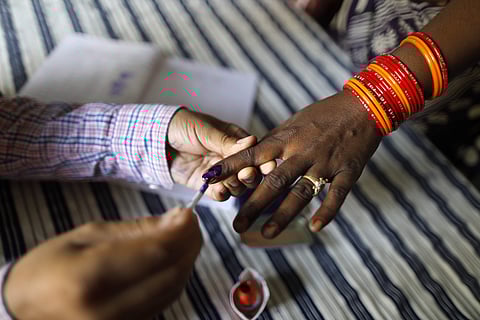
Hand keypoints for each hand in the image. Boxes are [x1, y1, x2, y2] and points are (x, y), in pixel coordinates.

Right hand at [4, 208, 201, 319]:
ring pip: (172, 289)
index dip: (181, 232)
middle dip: (188, 244)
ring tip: (183, 236)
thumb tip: (176, 220)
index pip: (155, 253)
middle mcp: (107, 308)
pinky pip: (163, 301)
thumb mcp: (87, 236)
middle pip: (170, 273)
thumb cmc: (50, 265)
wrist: (25, 307)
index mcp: (89, 276)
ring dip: (185, 260)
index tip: (189, 214)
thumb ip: (135, 230)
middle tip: (190, 223)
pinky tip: (172, 258)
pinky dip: (174, 276)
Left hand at [167, 108, 275, 200]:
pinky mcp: (207, 186)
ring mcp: (220, 174)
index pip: (254, 152)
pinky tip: (218, 190)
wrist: (156, 139)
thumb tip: (252, 142)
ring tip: (229, 181)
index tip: (265, 164)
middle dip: (250, 175)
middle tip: (246, 174)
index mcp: (235, 140)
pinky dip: (221, 194)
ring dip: (236, 185)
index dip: (260, 159)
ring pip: (238, 186)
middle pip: (250, 172)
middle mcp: (231, 158)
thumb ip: (227, 141)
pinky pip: (220, 194)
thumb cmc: (182, 126)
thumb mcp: (205, 130)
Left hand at [203, 92, 381, 237]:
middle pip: (273, 182)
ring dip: (283, 215)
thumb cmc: (324, 114)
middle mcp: (302, 152)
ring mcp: (325, 163)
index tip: (210, 178)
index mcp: (286, 138)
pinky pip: (336, 195)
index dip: (230, 167)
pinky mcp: (347, 171)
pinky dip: (326, 213)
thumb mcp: (293, 122)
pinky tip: (314, 228)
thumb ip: (275, 142)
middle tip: (237, 225)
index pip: (251, 154)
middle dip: (253, 205)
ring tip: (266, 234)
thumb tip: (253, 155)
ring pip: (300, 193)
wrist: (363, 106)